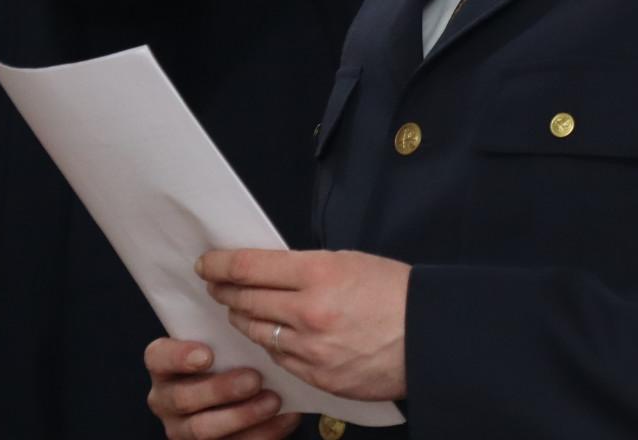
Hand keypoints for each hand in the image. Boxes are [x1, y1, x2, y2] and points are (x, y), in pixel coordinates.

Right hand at [144, 337, 301, 438]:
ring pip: (202, 428)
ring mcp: (183, 428)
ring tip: (273, 401)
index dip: (179, 357)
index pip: (158, 357)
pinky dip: (263, 432)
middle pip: (183, 398)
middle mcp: (167, 398)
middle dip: (220, 389)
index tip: (207, 355)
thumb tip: (255, 314)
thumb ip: (229, 335)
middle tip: (254, 379)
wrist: (245, 394)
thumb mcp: (226, 344)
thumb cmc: (233, 358)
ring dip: (242, 415)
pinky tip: (286, 417)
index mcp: (166, 365)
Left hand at [200, 248, 410, 401]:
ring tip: (238, 309)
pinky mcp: (316, 376)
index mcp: (319, 273)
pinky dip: (269, 344)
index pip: (250, 267)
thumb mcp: (352, 262)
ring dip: (241, 318)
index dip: (220, 264)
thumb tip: (271, 272)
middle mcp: (308, 311)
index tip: (206, 263)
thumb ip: (308, 268)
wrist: (430, 337)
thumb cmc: (397, 293)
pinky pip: (277, 358)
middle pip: (245, 300)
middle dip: (224, 291)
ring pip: (255, 331)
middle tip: (215, 284)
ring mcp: (310, 348)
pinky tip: (269, 335)